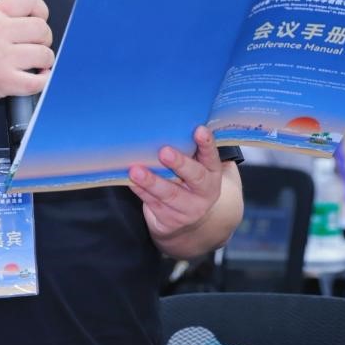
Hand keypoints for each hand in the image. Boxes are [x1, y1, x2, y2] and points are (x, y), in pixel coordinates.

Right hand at [0, 0, 52, 102]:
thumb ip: (6, 14)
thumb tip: (36, 16)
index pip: (28, 0)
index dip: (40, 9)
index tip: (40, 18)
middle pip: (42, 28)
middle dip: (44, 37)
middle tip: (36, 44)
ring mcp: (2, 58)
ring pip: (44, 54)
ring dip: (45, 59)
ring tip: (35, 62)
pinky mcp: (5, 81)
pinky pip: (38, 81)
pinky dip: (44, 80)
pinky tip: (38, 76)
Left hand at [128, 126, 223, 240]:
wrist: (188, 222)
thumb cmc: (187, 182)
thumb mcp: (196, 168)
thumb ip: (189, 151)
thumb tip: (169, 122)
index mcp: (212, 174)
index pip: (212, 157)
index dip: (207, 144)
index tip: (199, 130)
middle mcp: (205, 192)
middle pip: (195, 177)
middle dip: (180, 164)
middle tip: (164, 151)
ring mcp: (189, 210)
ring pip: (170, 194)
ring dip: (152, 182)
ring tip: (136, 171)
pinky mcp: (170, 221)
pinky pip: (153, 204)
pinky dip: (141, 191)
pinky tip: (131, 182)